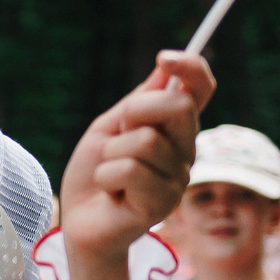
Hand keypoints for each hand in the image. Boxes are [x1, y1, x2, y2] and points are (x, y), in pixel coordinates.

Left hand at [59, 51, 212, 279]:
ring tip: (110, 174)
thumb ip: (138, 102)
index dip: (191, 68)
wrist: (79, 222)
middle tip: (116, 134)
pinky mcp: (162, 204)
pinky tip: (110, 193)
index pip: (200, 90)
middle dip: (136, 111)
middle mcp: (185, 152)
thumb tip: (166, 67)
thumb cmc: (94, 174)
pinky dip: (106, 177)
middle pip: (177, 106)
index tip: (164, 57)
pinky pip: (130, 171)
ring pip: (145, 141)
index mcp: (174, 130)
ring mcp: (178, 179)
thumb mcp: (109, 128)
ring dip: (112, 153)